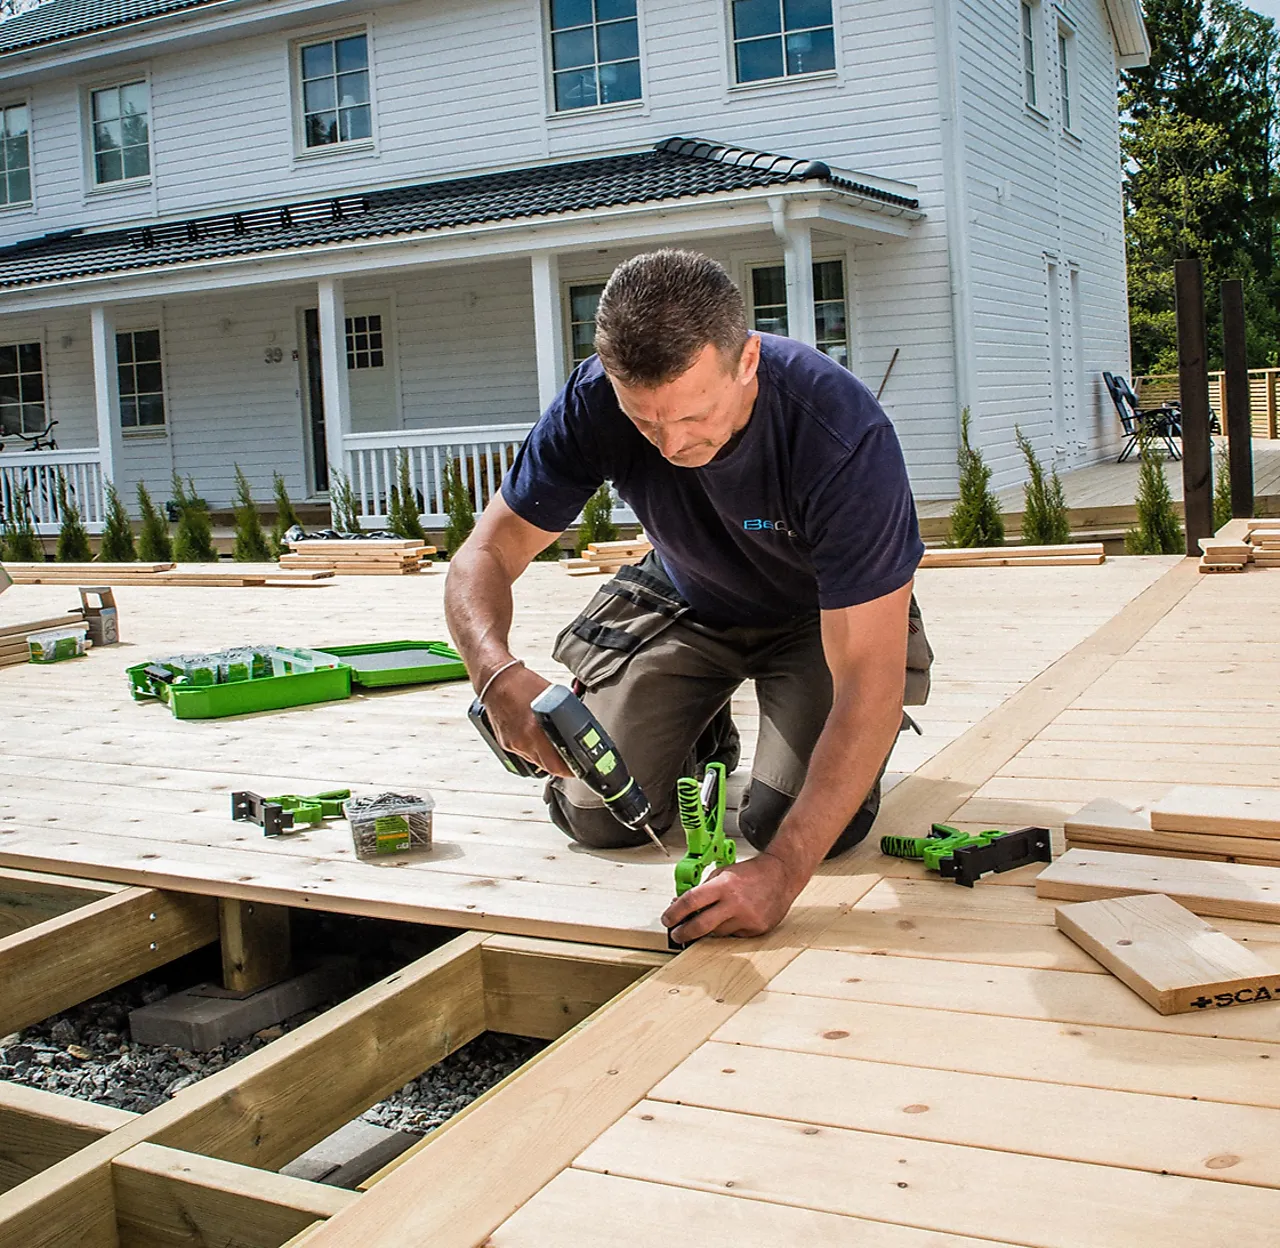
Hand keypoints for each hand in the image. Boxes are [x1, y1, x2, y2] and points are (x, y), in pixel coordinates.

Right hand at [483, 664, 571, 777]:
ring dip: (548, 760)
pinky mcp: (506, 743)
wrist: (496, 682)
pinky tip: (540, 742)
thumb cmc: (522, 684)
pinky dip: (535, 752)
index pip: (556, 763)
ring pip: (536, 762)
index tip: (580, 769)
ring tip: (558, 752)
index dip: (570, 770)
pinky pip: (525, 754)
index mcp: (535, 729)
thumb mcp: (552, 697)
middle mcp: (523, 740)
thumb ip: (564, 714)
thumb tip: (578, 725)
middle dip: (562, 768)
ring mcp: (514, 744)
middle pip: (548, 767)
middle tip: (573, 764)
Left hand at [661, 851, 804, 943]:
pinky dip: (728, 929)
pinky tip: (733, 918)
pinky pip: (733, 935)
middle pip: (701, 925)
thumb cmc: (752, 873)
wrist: (781, 876)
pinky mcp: (756, 929)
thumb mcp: (723, 872)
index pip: (691, 901)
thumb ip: (703, 888)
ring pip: (716, 933)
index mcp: (724, 885)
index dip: (675, 912)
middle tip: (676, 934)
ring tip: (707, 920)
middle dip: (684, 933)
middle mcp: (735, 903)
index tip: (667, 919)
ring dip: (707, 930)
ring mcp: (746, 918)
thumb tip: (681, 904)